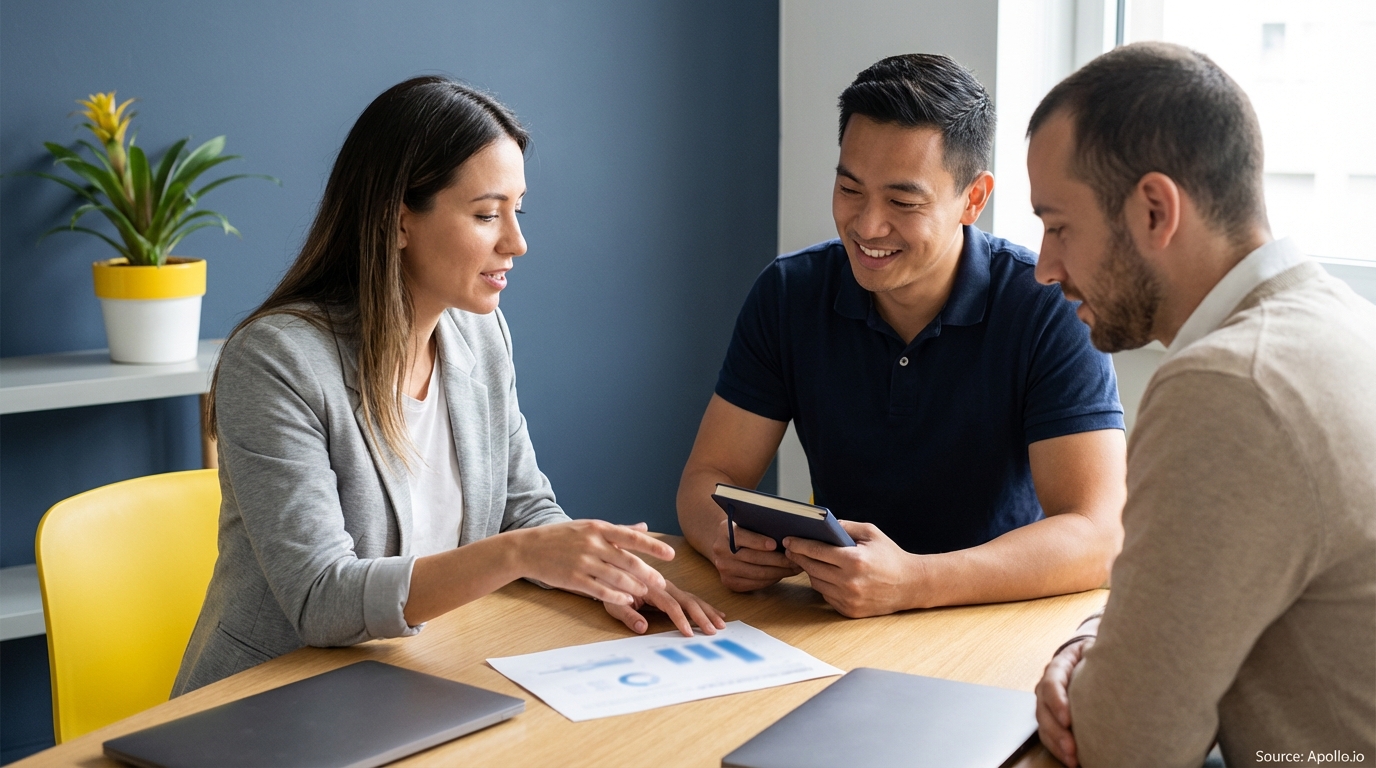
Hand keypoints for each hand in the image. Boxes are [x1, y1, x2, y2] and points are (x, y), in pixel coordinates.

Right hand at [513, 520, 670, 605]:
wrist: (528, 548)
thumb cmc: (561, 536)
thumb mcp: (589, 527)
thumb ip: (618, 529)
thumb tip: (643, 527)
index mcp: (598, 528)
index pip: (631, 537)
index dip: (653, 546)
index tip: (670, 554)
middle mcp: (593, 544)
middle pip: (627, 561)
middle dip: (647, 573)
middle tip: (662, 583)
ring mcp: (583, 562)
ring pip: (616, 578)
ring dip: (634, 588)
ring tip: (645, 594)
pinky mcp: (574, 579)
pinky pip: (601, 591)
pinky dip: (616, 597)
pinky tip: (627, 601)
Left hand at [604, 578, 727, 636]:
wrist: (611, 569)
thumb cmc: (611, 588)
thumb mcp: (613, 603)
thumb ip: (627, 615)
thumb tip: (643, 628)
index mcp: (651, 587)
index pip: (670, 605)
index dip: (680, 619)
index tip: (689, 633)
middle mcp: (664, 585)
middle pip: (687, 600)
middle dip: (702, 616)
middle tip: (714, 631)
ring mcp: (670, 587)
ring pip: (693, 598)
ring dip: (708, 611)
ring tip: (722, 624)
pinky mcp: (672, 591)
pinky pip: (692, 598)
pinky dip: (706, 606)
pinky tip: (718, 613)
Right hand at [709, 516, 801, 591]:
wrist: (723, 544)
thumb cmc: (743, 530)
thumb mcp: (745, 522)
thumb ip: (758, 525)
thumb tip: (786, 534)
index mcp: (724, 531)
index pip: (741, 536)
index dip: (758, 541)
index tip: (775, 544)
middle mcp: (720, 551)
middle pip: (753, 558)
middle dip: (779, 560)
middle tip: (796, 559)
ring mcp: (724, 569)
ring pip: (757, 573)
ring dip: (779, 572)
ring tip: (795, 568)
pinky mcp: (729, 583)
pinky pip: (755, 583)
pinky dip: (772, 580)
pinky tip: (783, 574)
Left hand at [782, 520, 917, 617]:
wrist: (910, 585)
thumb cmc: (890, 556)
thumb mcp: (871, 533)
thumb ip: (845, 527)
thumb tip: (821, 524)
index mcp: (854, 560)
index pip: (817, 551)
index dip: (799, 545)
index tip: (788, 540)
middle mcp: (850, 582)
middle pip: (812, 568)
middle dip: (799, 557)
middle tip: (791, 549)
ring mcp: (849, 599)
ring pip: (816, 583)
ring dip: (810, 571)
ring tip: (809, 561)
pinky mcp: (849, 611)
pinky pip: (826, 596)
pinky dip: (823, 585)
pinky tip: (825, 575)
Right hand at [1036, 637, 1091, 766]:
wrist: (1082, 656)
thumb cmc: (1091, 654)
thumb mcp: (1093, 646)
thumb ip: (1097, 650)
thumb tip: (1109, 650)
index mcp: (1058, 667)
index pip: (1051, 684)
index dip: (1057, 702)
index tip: (1068, 719)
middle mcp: (1047, 686)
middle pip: (1043, 710)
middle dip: (1057, 731)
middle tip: (1071, 747)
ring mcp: (1047, 703)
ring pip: (1043, 726)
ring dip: (1056, 744)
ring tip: (1072, 758)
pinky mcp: (1051, 718)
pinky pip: (1049, 736)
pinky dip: (1058, 749)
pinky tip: (1072, 760)